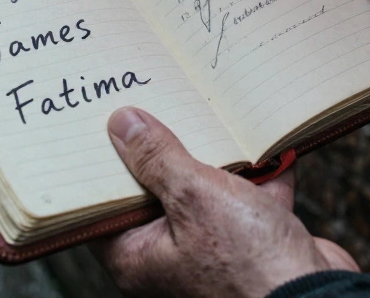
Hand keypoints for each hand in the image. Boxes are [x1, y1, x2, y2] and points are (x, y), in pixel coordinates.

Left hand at [94, 107, 356, 297]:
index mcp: (140, 256)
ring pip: (208, 191)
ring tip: (210, 109)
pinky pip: (251, 198)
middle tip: (159, 102)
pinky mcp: (255, 244)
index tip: (106, 122)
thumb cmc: (251, 267)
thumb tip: (122, 124)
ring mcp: (216, 249)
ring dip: (218, 156)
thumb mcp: (195, 198)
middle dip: (166, 148)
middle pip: (158, 190)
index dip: (106, 163)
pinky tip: (263, 138)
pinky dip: (260, 172)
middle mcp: (172, 255)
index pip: (107, 203)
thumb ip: (158, 158)